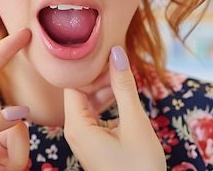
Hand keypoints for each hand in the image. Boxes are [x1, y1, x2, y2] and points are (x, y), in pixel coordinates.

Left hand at [0, 29, 31, 170]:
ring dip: (12, 143)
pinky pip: (24, 145)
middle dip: (14, 92)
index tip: (21, 35)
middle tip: (32, 78)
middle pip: (6, 97)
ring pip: (20, 125)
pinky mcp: (11, 154)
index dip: (1, 52)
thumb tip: (19, 111)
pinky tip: (3, 169)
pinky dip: (17, 156)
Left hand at [63, 46, 165, 170]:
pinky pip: (95, 115)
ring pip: (88, 103)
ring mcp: (83, 139)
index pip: (73, 82)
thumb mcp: (134, 122)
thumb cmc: (139, 166)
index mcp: (76, 125)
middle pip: (79, 91)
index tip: (115, 61)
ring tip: (128, 84)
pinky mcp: (93, 144)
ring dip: (107, 91)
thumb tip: (117, 52)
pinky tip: (125, 102)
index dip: (92, 69)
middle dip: (101, 78)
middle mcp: (74, 131)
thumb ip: (124, 86)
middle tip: (124, 70)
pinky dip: (109, 105)